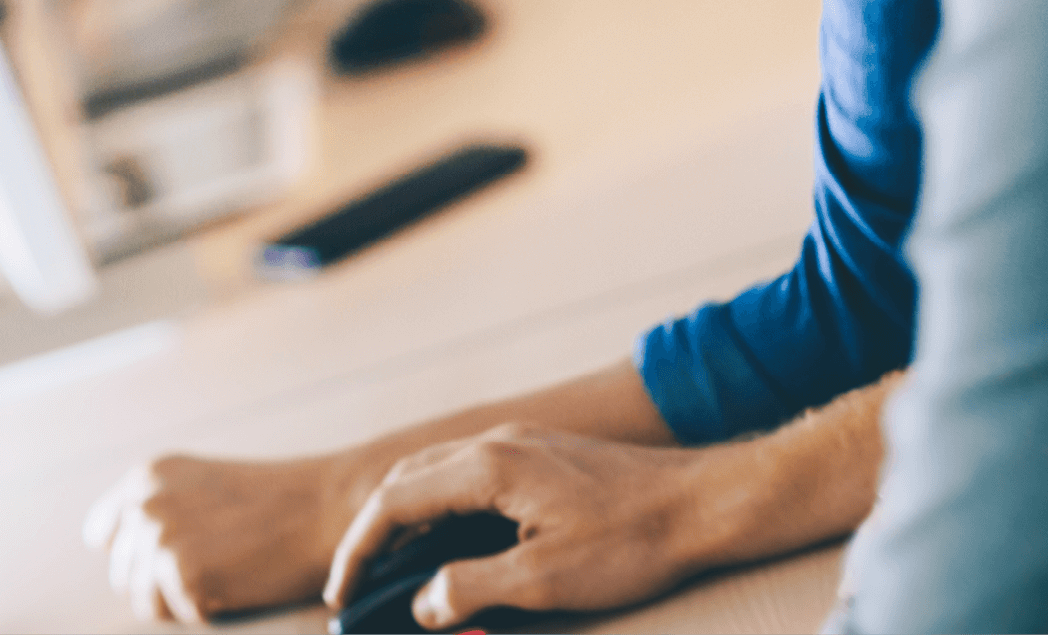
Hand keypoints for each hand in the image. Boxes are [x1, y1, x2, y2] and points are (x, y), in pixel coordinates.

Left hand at [85, 451, 363, 622]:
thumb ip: (159, 510)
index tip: (170, 558)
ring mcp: (160, 539)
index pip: (102, 534)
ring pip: (145, 602)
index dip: (133, 554)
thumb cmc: (274, 504)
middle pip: (125, 574)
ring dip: (182, 600)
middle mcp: (143, 504)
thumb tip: (120, 556)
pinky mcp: (183, 575)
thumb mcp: (201, 488)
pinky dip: (208, 611)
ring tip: (227, 573)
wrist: (328, 508)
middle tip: (217, 565)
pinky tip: (238, 583)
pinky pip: (179, 616)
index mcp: (145, 477)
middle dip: (162, 581)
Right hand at [325, 426, 731, 627]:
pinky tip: (452, 548)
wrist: (705, 503)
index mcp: (487, 467)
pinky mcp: (543, 459)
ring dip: (408, 523)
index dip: (359, 551)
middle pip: (407, 482)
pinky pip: (470, 479)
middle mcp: (496, 444)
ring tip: (395, 574)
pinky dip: (443, 514)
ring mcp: (521, 445)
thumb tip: (426, 604)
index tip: (342, 594)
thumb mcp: (545, 580)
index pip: (394, 502)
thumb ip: (472, 589)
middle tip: (357, 586)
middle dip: (374, 534)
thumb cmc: (632, 541)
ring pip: (438, 477)